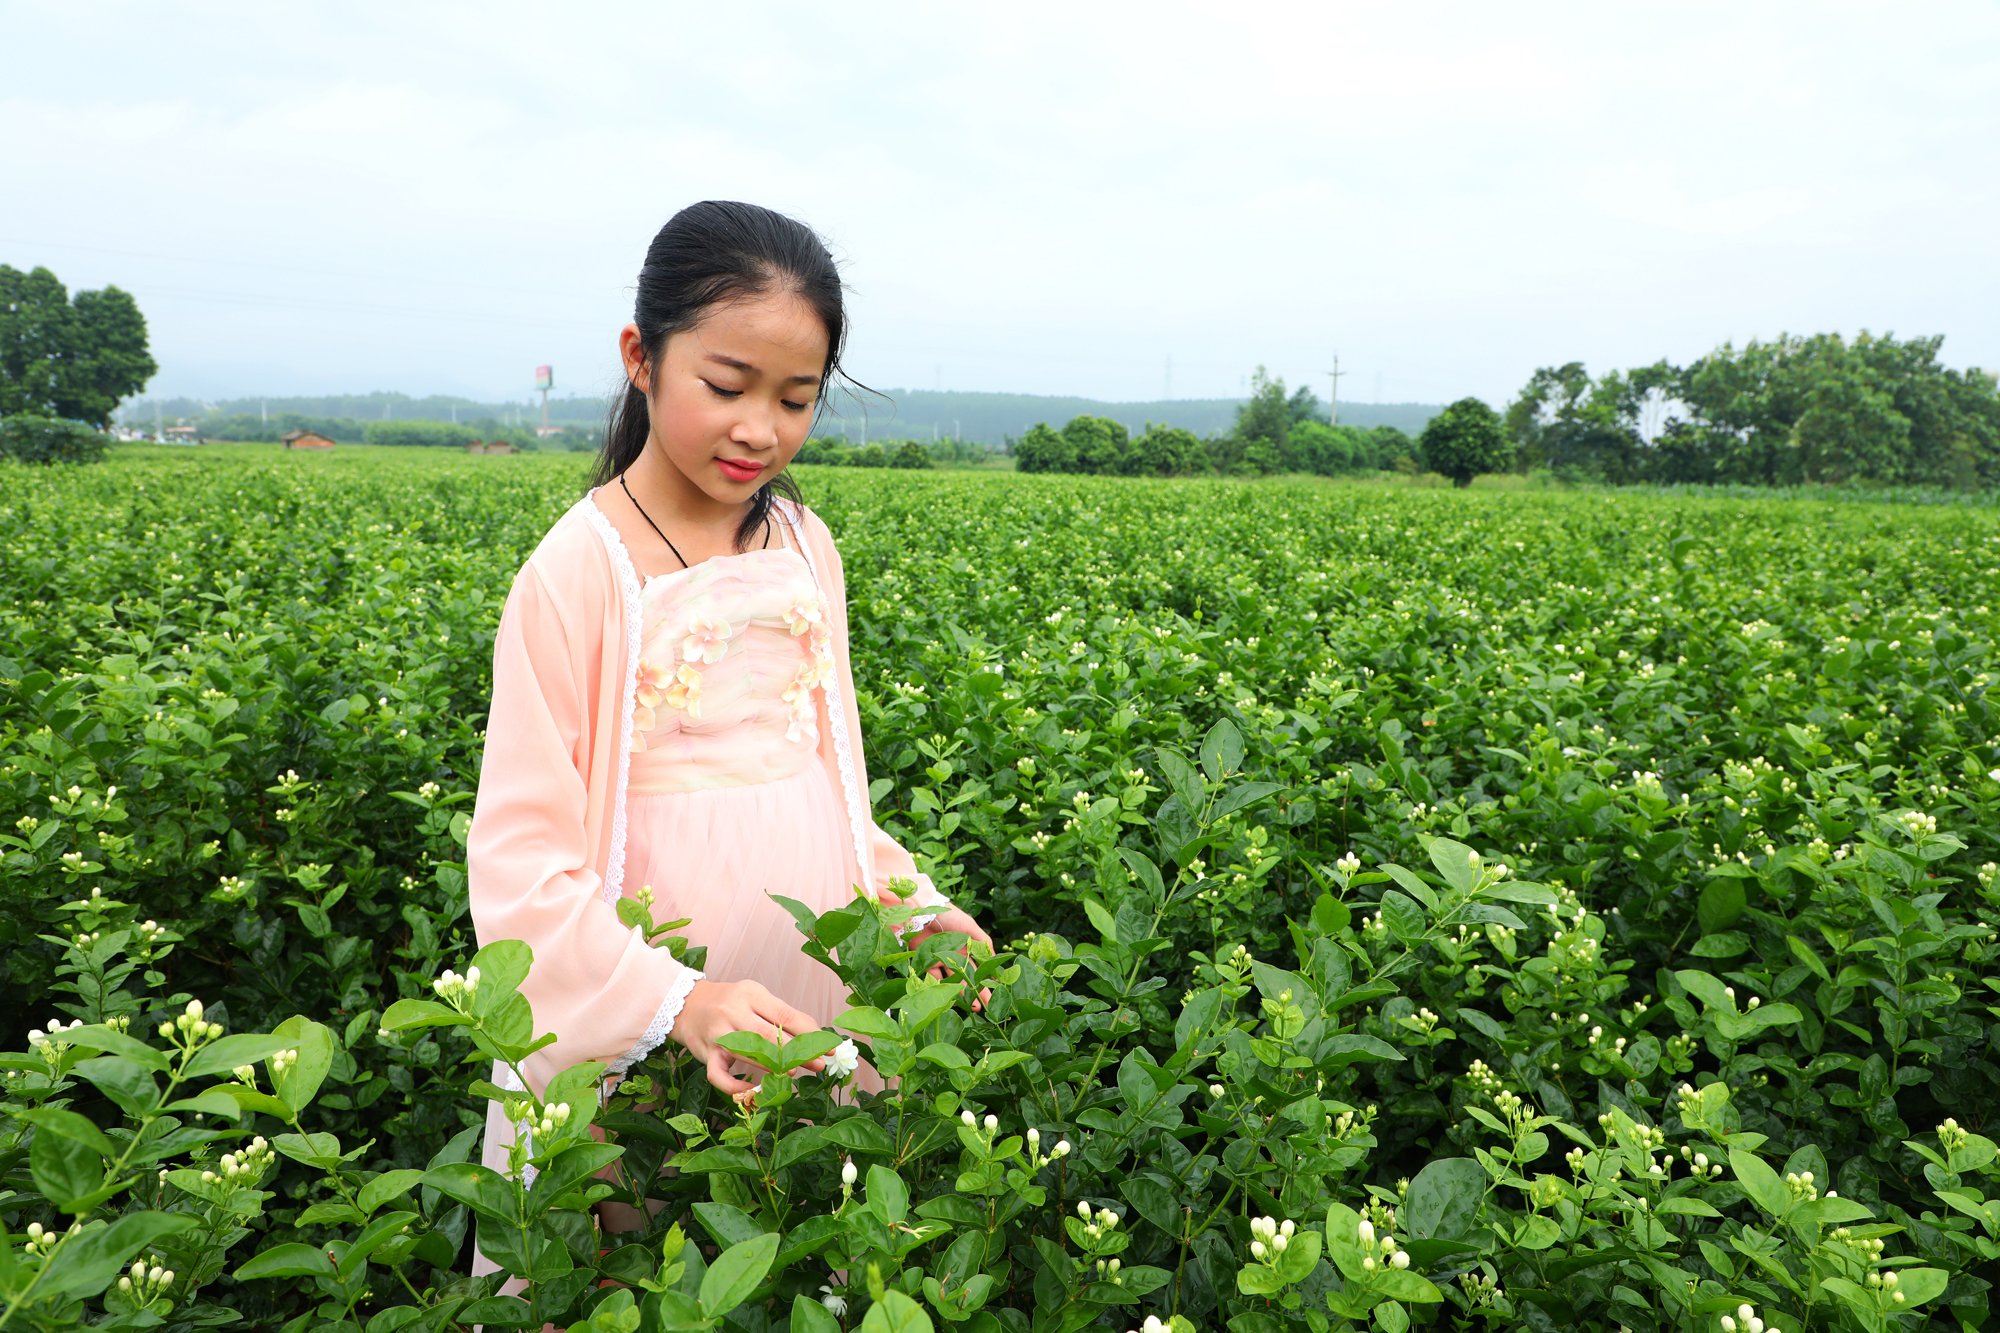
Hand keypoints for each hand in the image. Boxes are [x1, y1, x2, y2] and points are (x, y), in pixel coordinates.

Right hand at [672, 978, 826, 1096]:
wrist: (686, 1003)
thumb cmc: (729, 1002)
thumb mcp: (755, 997)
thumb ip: (781, 1014)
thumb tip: (814, 1034)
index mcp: (751, 994)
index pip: (785, 1014)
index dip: (810, 1033)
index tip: (829, 1047)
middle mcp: (733, 1012)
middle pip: (769, 1035)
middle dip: (797, 1052)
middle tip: (819, 1065)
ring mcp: (718, 1034)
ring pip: (748, 1054)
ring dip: (773, 1068)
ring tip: (792, 1074)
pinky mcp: (706, 1054)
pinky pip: (719, 1076)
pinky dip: (736, 1087)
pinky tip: (752, 1091)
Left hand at [879, 892, 993, 1012]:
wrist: (920, 910)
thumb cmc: (948, 915)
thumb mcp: (969, 926)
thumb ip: (983, 942)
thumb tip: (995, 959)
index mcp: (967, 945)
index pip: (979, 966)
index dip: (986, 980)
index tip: (993, 993)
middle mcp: (955, 953)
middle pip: (967, 975)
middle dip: (975, 991)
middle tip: (982, 1007)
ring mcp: (940, 958)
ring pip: (951, 978)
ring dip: (959, 991)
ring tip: (967, 1005)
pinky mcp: (925, 960)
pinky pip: (933, 976)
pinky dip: (939, 984)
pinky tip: (947, 994)